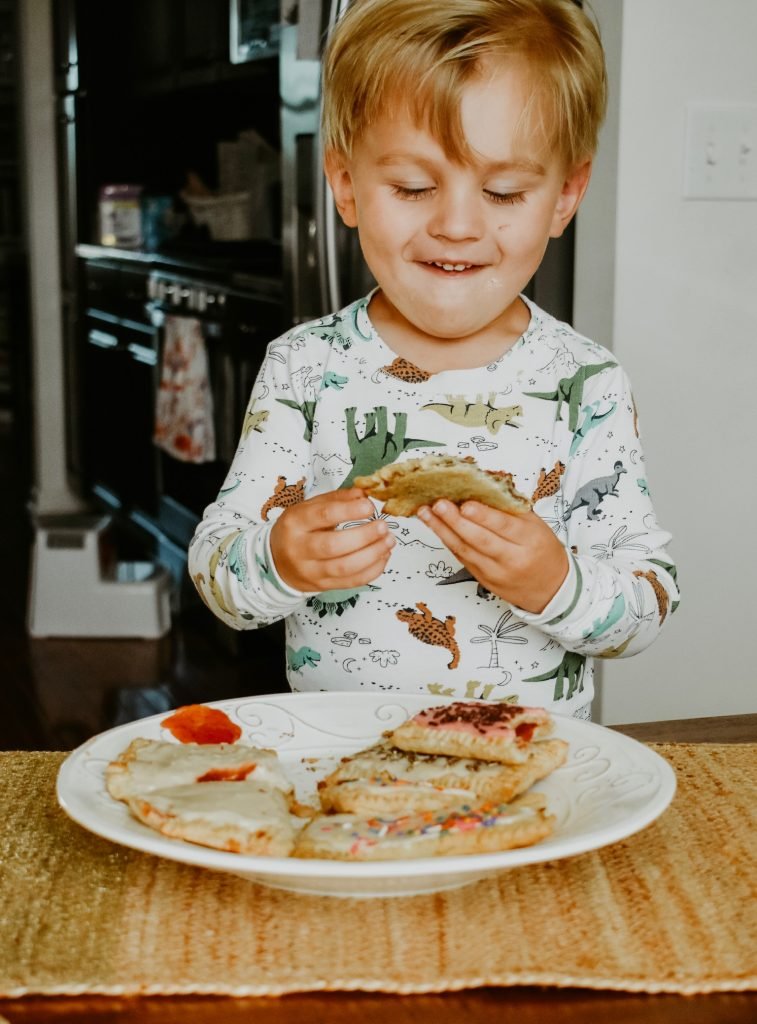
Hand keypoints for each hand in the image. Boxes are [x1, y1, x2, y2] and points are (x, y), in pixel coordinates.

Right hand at [269, 488, 394, 591]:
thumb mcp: (309, 508)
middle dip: (364, 536)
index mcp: (295, 523)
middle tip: (383, 526)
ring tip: (389, 541)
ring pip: (344, 567)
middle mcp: (300, 549)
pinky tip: (383, 556)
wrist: (277, 563)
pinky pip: (352, 582)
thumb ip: (337, 499)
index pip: (323, 516)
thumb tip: (365, 494)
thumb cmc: (299, 530)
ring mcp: (311, 571)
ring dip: (372, 554)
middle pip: (334, 546)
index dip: (350, 511)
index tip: (370, 506)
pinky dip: (372, 570)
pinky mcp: (323, 587)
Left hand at [417, 500, 568, 613]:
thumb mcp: (537, 526)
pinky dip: (447, 541)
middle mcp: (512, 558)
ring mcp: (495, 572)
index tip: (465, 503)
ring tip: (426, 512)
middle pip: (480, 540)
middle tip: (438, 504)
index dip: (483, 516)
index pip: (504, 526)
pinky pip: (462, 557)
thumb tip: (484, 486)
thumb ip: (512, 509)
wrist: (550, 589)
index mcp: (530, 540)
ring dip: (442, 530)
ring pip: (465, 550)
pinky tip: (435, 527)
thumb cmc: (543, 552)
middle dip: (455, 521)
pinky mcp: (482, 579)